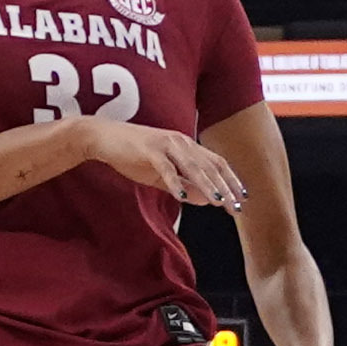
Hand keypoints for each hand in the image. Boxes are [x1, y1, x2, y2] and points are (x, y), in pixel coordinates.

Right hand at [80, 117, 245, 210]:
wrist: (104, 138)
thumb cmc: (133, 156)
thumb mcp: (162, 176)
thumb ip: (183, 186)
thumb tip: (207, 200)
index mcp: (187, 146)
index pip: (216, 162)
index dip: (231, 179)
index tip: (243, 197)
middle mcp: (181, 142)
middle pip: (209, 166)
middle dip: (225, 187)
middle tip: (236, 206)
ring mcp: (165, 144)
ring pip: (192, 166)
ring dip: (207, 184)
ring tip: (218, 201)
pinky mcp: (149, 150)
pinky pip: (165, 167)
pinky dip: (175, 181)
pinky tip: (182, 196)